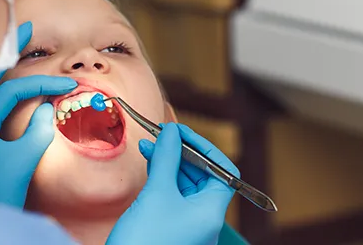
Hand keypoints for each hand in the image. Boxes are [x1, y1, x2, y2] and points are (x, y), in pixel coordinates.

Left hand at [0, 22, 76, 207]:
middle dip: (8, 49)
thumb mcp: (22, 162)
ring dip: (0, 63)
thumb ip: (38, 130)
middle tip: (26, 24)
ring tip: (15, 42)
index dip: (42, 84)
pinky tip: (4, 77)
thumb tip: (46, 107)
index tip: (66, 83)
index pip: (11, 90)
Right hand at [107, 123, 238, 244]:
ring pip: (184, 184)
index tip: (179, 132)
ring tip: (149, 146)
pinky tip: (149, 164)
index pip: (222, 170)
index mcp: (211, 212)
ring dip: (169, 163)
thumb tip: (172, 132)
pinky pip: (172, 196)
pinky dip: (162, 178)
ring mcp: (188, 224)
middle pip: (203, 175)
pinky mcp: (171, 226)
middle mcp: (204, 218)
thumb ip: (167, 158)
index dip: (203, 147)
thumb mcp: (157, 193)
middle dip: (181, 152)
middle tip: (160, 136)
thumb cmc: (145, 240)